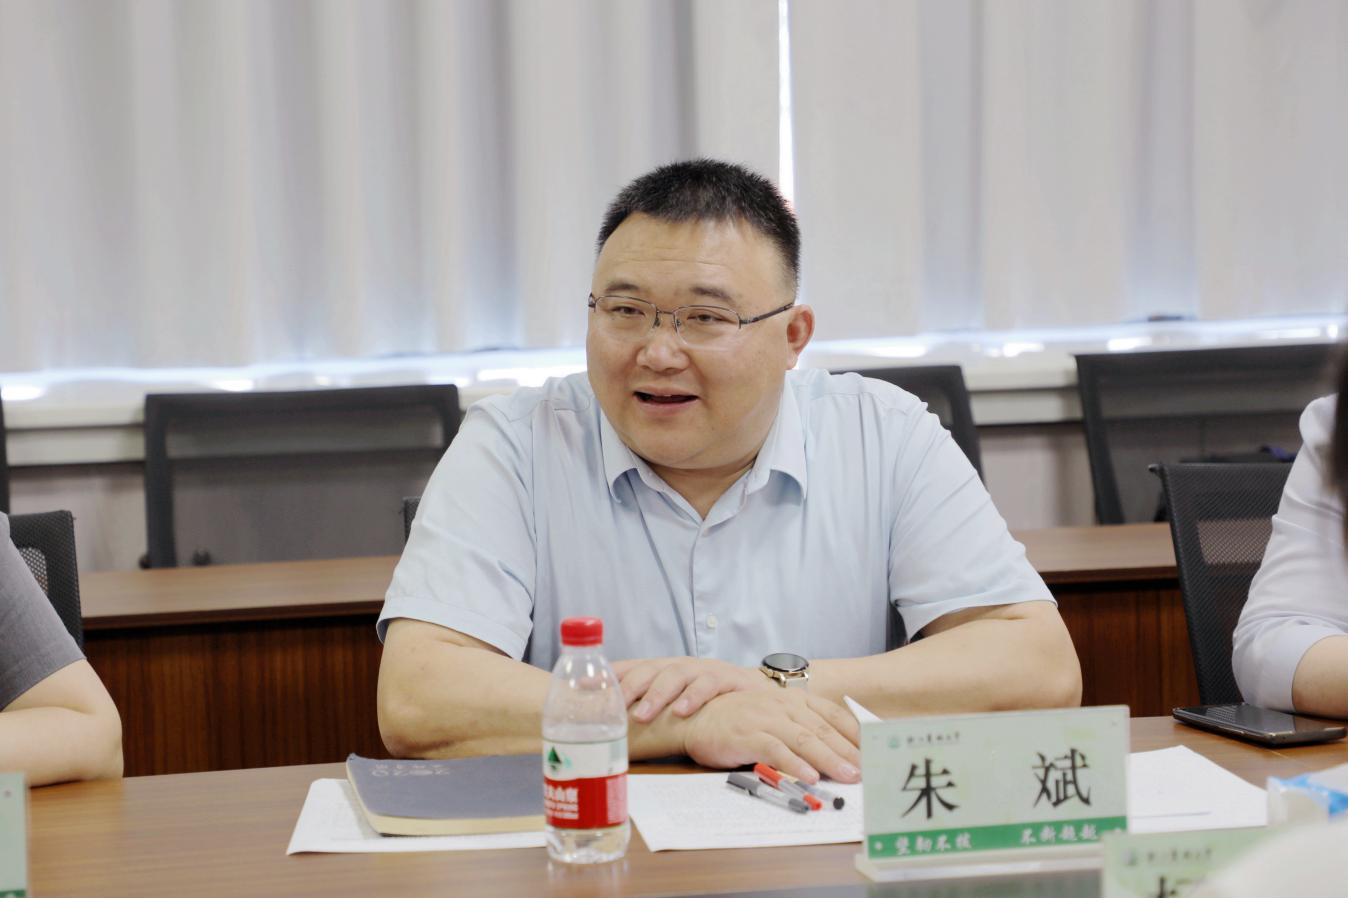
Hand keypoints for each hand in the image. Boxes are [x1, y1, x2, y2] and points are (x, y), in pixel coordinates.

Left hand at [613, 657, 769, 722]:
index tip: (579, 688)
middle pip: (649, 669)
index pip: (630, 668)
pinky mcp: (727, 677)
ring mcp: (703, 670)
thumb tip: (612, 733)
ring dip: (657, 694)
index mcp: (664, 671)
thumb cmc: (712, 704)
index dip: (606, 676)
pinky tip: (683, 711)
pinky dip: (694, 696)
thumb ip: (654, 712)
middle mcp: (680, 666)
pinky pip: (708, 683)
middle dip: (628, 686)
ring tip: (643, 714)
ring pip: (676, 674)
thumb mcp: (679, 705)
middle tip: (613, 705)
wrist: (760, 693)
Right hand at [679, 690, 861, 783]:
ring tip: (848, 776)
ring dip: (829, 758)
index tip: (874, 750)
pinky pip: (776, 749)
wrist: (697, 716)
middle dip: (848, 751)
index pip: (832, 714)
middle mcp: (783, 705)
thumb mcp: (773, 716)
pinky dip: (794, 763)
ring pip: (804, 739)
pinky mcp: (748, 734)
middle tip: (869, 770)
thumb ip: (800, 728)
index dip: (854, 733)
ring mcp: (765, 718)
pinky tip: (809, 776)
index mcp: (793, 700)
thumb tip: (835, 753)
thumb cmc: (738, 721)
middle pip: (823, 729)